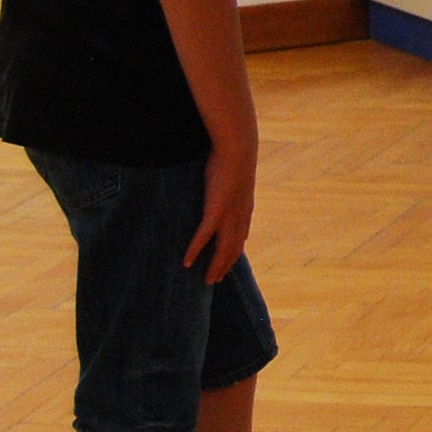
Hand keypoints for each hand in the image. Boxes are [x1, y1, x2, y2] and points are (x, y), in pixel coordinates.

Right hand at [186, 139, 256, 283]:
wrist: (238, 150)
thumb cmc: (232, 160)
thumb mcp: (233, 179)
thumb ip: (227, 191)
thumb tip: (218, 191)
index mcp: (244, 210)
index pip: (239, 239)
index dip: (232, 255)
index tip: (225, 266)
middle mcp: (239, 217)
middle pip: (233, 250)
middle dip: (224, 267)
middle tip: (214, 281)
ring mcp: (229, 216)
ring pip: (223, 249)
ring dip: (214, 266)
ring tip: (206, 280)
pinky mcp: (216, 210)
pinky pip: (204, 236)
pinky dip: (196, 250)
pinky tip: (187, 262)